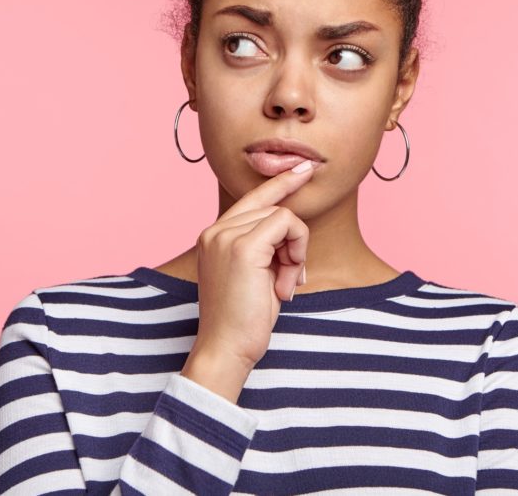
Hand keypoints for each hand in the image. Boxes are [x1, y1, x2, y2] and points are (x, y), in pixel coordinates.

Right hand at [181, 161, 316, 400]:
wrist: (226, 348)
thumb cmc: (243, 320)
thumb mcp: (255, 275)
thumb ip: (265, 247)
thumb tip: (291, 227)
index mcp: (213, 236)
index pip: (252, 199)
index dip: (280, 183)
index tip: (303, 169)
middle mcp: (215, 230)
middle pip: (273, 208)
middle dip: (293, 244)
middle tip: (288, 280)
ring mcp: (226, 236)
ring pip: (284, 216)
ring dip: (296, 252)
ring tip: (282, 286)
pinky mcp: (243, 247)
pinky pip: (287, 225)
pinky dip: (297, 252)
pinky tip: (286, 282)